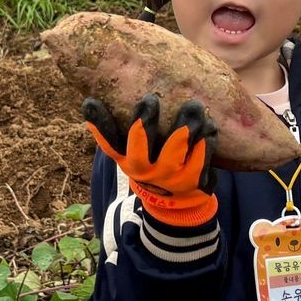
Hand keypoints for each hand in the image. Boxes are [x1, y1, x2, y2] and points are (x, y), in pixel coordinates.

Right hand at [82, 94, 217, 226]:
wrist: (175, 205)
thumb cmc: (152, 165)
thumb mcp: (132, 154)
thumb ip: (121, 131)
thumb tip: (98, 94)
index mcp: (126, 159)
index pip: (108, 141)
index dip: (99, 123)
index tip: (91, 102)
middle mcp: (144, 169)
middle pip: (139, 145)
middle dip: (144, 121)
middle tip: (150, 99)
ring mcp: (169, 177)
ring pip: (176, 148)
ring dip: (185, 125)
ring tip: (193, 106)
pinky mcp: (194, 181)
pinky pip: (202, 157)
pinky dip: (206, 140)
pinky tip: (209, 127)